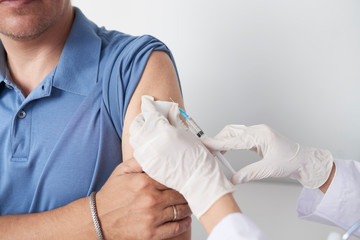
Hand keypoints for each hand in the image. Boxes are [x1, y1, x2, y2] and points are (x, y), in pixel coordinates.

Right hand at [96, 159, 191, 239]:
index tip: (185, 178)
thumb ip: (140, 160)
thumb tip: (155, 151)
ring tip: (188, 205)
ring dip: (187, 207)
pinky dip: (184, 223)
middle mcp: (150, 200)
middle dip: (186, 193)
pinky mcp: (151, 234)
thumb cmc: (111, 195)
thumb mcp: (121, 171)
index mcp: (145, 182)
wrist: (98, 220)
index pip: (173, 178)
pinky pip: (177, 228)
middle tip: (189, 192)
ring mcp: (152, 218)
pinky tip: (185, 219)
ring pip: (181, 211)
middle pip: (180, 194)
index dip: (181, 178)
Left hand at [129, 96, 234, 217]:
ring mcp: (148, 154)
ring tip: (148, 132)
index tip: (147, 101)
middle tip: (148, 119)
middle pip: (137, 124)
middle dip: (142, 120)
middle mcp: (153, 142)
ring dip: (140, 133)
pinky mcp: (146, 165)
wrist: (197, 180)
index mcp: (165, 131)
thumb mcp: (187, 134)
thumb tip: (165, 114)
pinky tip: (150, 147)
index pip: (150, 111)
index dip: (148, 104)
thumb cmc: (197, 159)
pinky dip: (142, 146)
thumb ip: (173, 122)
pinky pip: (138, 152)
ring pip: (135, 138)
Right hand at [202, 124, 333, 188]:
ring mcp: (258, 133)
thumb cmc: (291, 162)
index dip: (218, 143)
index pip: (234, 139)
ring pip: (234, 132)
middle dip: (218, 140)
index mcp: (261, 135)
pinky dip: (230, 142)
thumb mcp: (269, 169)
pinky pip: (240, 136)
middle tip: (207, 150)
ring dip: (223, 140)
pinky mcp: (258, 137)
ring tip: (214, 151)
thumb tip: (233, 179)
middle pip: (231, 132)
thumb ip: (249, 173)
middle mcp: (258, 131)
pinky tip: (226, 149)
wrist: (304, 161)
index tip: (205, 144)